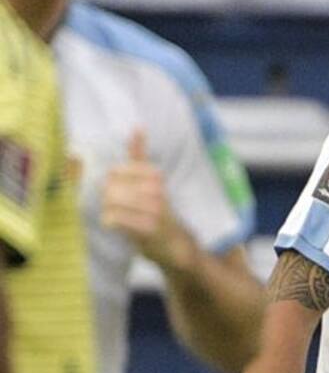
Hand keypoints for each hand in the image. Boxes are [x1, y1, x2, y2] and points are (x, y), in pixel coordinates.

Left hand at [101, 129, 188, 266]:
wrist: (177, 245)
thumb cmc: (158, 211)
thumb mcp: (151, 180)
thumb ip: (140, 155)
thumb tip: (138, 127)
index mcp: (155, 176)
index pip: (116, 171)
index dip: (110, 182)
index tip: (118, 190)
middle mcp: (156, 191)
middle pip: (111, 186)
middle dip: (107, 197)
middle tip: (114, 206)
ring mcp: (153, 210)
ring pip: (111, 202)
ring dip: (107, 210)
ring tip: (116, 215)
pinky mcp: (148, 228)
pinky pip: (115, 219)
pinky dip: (110, 222)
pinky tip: (115, 224)